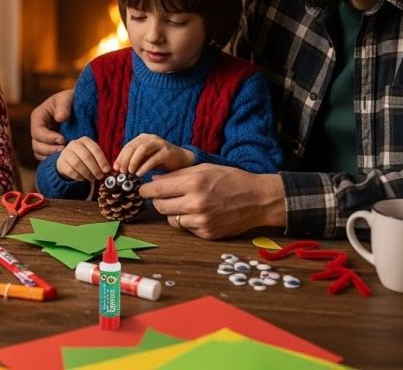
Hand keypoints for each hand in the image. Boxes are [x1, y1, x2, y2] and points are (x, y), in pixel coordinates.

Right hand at [31, 89, 73, 160]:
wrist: (79, 106)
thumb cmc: (72, 99)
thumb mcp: (67, 98)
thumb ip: (64, 106)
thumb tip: (60, 118)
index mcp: (38, 117)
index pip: (37, 132)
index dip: (48, 138)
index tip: (63, 139)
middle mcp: (37, 130)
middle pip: (36, 145)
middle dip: (50, 150)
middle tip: (65, 151)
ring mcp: (42, 140)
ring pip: (40, 154)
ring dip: (51, 156)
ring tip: (66, 155)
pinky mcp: (50, 147)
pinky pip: (47, 158)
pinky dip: (54, 160)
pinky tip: (66, 159)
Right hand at [57, 137, 109, 181]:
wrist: (67, 160)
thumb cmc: (84, 158)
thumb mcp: (92, 155)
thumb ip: (100, 160)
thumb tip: (107, 170)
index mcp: (85, 140)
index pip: (95, 149)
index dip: (102, 160)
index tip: (106, 170)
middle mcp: (74, 144)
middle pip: (86, 156)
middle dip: (95, 168)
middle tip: (100, 176)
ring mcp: (66, 152)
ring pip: (77, 164)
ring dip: (87, 173)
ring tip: (92, 178)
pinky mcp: (61, 162)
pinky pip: (71, 171)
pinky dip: (79, 177)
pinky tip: (83, 178)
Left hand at [115, 134, 192, 175]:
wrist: (181, 159)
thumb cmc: (160, 160)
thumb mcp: (144, 159)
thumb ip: (133, 161)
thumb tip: (118, 168)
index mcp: (142, 138)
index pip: (128, 146)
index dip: (120, 157)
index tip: (116, 168)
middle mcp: (150, 138)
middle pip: (133, 146)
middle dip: (125, 159)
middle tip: (122, 171)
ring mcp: (159, 143)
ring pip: (142, 149)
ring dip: (134, 161)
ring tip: (130, 172)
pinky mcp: (167, 151)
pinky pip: (153, 158)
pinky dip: (145, 166)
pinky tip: (140, 174)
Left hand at [138, 164, 285, 238]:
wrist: (258, 199)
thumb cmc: (231, 179)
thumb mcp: (204, 169)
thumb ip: (177, 175)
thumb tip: (154, 180)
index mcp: (193, 183)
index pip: (156, 190)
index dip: (146, 190)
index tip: (144, 189)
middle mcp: (196, 203)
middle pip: (160, 206)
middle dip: (158, 201)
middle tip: (163, 196)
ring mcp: (201, 221)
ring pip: (171, 219)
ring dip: (172, 212)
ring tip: (184, 204)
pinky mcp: (207, 233)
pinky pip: (186, 228)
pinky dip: (188, 221)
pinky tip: (199, 213)